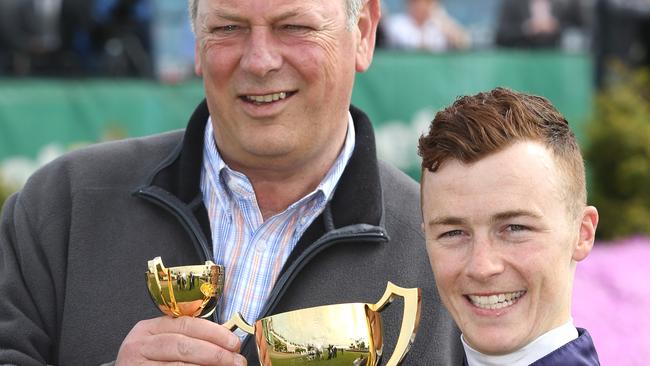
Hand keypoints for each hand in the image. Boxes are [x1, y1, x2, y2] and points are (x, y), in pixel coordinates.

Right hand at [116, 316, 246, 365]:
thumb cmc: (148, 363)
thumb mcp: (161, 344)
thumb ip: (187, 339)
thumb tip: (224, 344)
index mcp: (148, 329)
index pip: (186, 325)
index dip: (213, 333)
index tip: (234, 342)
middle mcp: (139, 345)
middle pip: (183, 345)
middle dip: (215, 353)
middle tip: (235, 360)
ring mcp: (136, 365)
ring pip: (179, 365)